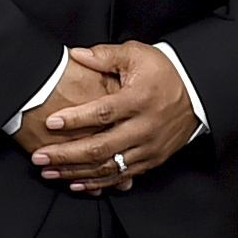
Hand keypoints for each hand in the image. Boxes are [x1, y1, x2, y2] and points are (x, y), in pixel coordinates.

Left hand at [32, 41, 201, 191]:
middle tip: (40, 156)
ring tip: (49, 172)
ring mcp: (149, 147)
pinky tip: (75, 183)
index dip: (75, 119)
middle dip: (66, 154)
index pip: (103, 112)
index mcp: (140, 99)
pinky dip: (97, 182)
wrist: (198, 92)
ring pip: (108, 167)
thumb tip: (76, 55)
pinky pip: (121, 176)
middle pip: (101, 146)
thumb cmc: (163, 72)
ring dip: (76, 172)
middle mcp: (145, 127)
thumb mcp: (137, 54)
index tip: (51, 122)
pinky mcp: (152, 160)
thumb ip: (105, 55)